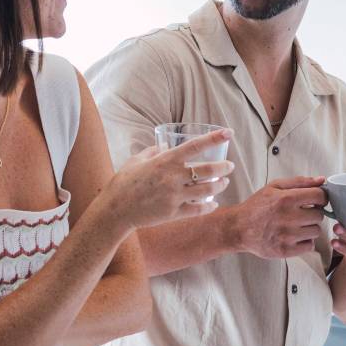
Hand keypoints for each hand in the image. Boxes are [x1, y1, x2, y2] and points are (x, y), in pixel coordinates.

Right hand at [105, 129, 234, 229]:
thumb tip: (165, 146)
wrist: (115, 210)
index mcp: (164, 161)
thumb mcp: (136, 160)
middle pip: (208, 170)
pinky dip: (209, 205)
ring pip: (207, 190)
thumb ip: (153, 151)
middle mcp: (172, 177)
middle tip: (229, 166)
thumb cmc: (123, 182)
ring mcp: (174, 197)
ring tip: (223, 182)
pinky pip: (198, 209)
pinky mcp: (173, 213)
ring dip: (219, 185)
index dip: (214, 138)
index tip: (228, 132)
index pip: (195, 146)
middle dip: (224, 168)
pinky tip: (213, 203)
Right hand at [230, 176, 327, 259]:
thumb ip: (299, 182)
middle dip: (313, 213)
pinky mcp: (286, 250)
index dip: (321, 198)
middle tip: (301, 214)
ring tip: (296, 225)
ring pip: (316, 231)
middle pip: (319, 215)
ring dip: (309, 228)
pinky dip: (305, 242)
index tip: (316, 201)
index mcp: (286, 199)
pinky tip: (294, 236)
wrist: (238, 228)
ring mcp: (287, 235)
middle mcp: (288, 217)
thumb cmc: (257, 207)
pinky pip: (310, 246)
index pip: (320, 196)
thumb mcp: (274, 187)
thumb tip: (321, 180)